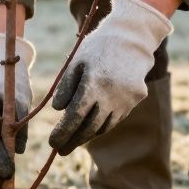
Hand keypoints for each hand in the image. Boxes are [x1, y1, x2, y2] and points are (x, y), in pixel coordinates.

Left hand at [49, 0, 172, 154]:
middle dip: (73, 141)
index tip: (52, 143)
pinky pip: (116, 118)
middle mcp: (112, 95)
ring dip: (87, 136)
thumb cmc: (98, 47)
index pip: (75, 116)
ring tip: (73, 141)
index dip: (63, 132)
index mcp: (94, 83)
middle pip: (89, 127)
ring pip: (104, 126)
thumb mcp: (76, 62)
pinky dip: (102, 125)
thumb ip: (66, 86)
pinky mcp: (136, 99)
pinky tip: (91, 127)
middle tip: (61, 150)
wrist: (133, 38)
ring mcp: (126, 99)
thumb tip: (58, 111)